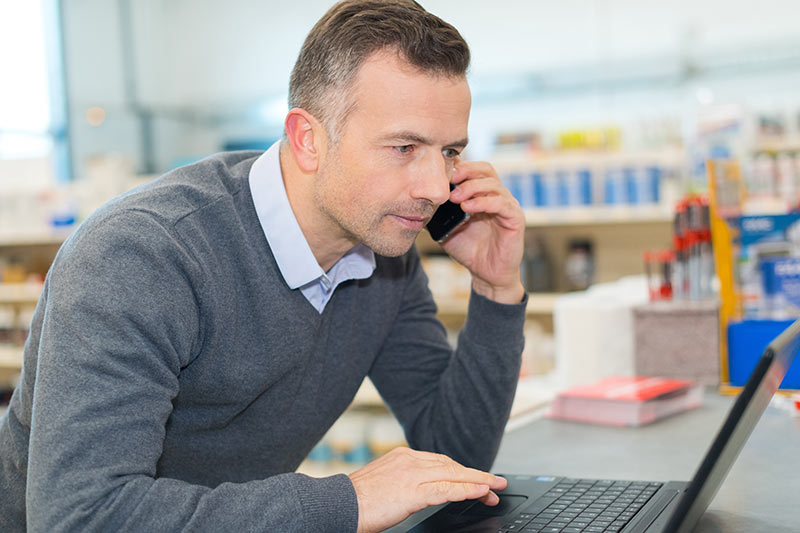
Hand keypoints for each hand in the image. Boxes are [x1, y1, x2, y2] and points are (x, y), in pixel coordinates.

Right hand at [348, 447, 506, 532]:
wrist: (337, 506)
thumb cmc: (357, 502)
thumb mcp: (385, 484)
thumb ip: (406, 482)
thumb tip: (427, 491)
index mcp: (401, 456)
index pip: (441, 461)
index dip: (462, 471)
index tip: (478, 479)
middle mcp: (408, 459)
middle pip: (451, 465)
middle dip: (475, 476)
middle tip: (495, 486)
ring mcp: (410, 473)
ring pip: (453, 474)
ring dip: (478, 482)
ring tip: (494, 489)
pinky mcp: (411, 491)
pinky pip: (446, 489)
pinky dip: (466, 490)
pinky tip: (480, 492)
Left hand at [440, 160, 525, 303]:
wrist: (486, 274)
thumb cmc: (469, 249)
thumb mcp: (446, 227)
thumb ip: (436, 213)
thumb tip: (416, 201)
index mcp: (482, 194)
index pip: (473, 169)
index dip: (459, 166)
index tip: (440, 172)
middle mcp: (496, 195)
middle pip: (485, 170)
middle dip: (465, 171)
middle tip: (448, 180)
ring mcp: (507, 205)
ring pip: (492, 184)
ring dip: (471, 187)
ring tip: (455, 197)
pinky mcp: (515, 218)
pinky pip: (501, 204)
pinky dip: (483, 202)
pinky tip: (467, 208)